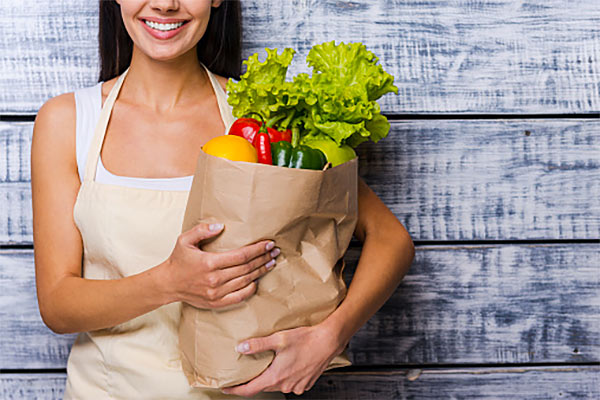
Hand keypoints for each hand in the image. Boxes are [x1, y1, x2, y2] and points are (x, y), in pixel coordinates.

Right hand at [163, 222, 279, 308]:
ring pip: (245, 281)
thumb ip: (201, 230)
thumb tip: (220, 226)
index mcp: (209, 263)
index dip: (257, 249)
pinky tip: (257, 280)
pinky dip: (251, 289)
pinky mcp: (216, 302)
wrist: (168, 284)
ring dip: (261, 272)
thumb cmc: (178, 260)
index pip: (241, 256)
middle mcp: (214, 279)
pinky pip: (239, 297)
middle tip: (275, 251)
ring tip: (271, 262)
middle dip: (263, 258)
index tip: (268, 243)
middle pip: (247, 268)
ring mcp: (216, 293)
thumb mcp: (184, 240)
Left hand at [221, 323, 344, 396]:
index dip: (236, 389)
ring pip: (277, 385)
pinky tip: (286, 365)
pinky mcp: (305, 384)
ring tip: (268, 365)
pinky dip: (284, 377)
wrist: (329, 341)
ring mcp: (296, 386)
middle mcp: (285, 385)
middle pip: (263, 386)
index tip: (226, 387)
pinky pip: (289, 384)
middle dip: (254, 380)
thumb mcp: (279, 339)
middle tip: (246, 371)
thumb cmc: (306, 339)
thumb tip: (240, 348)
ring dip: (271, 377)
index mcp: (275, 377)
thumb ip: (258, 345)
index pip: (249, 389)